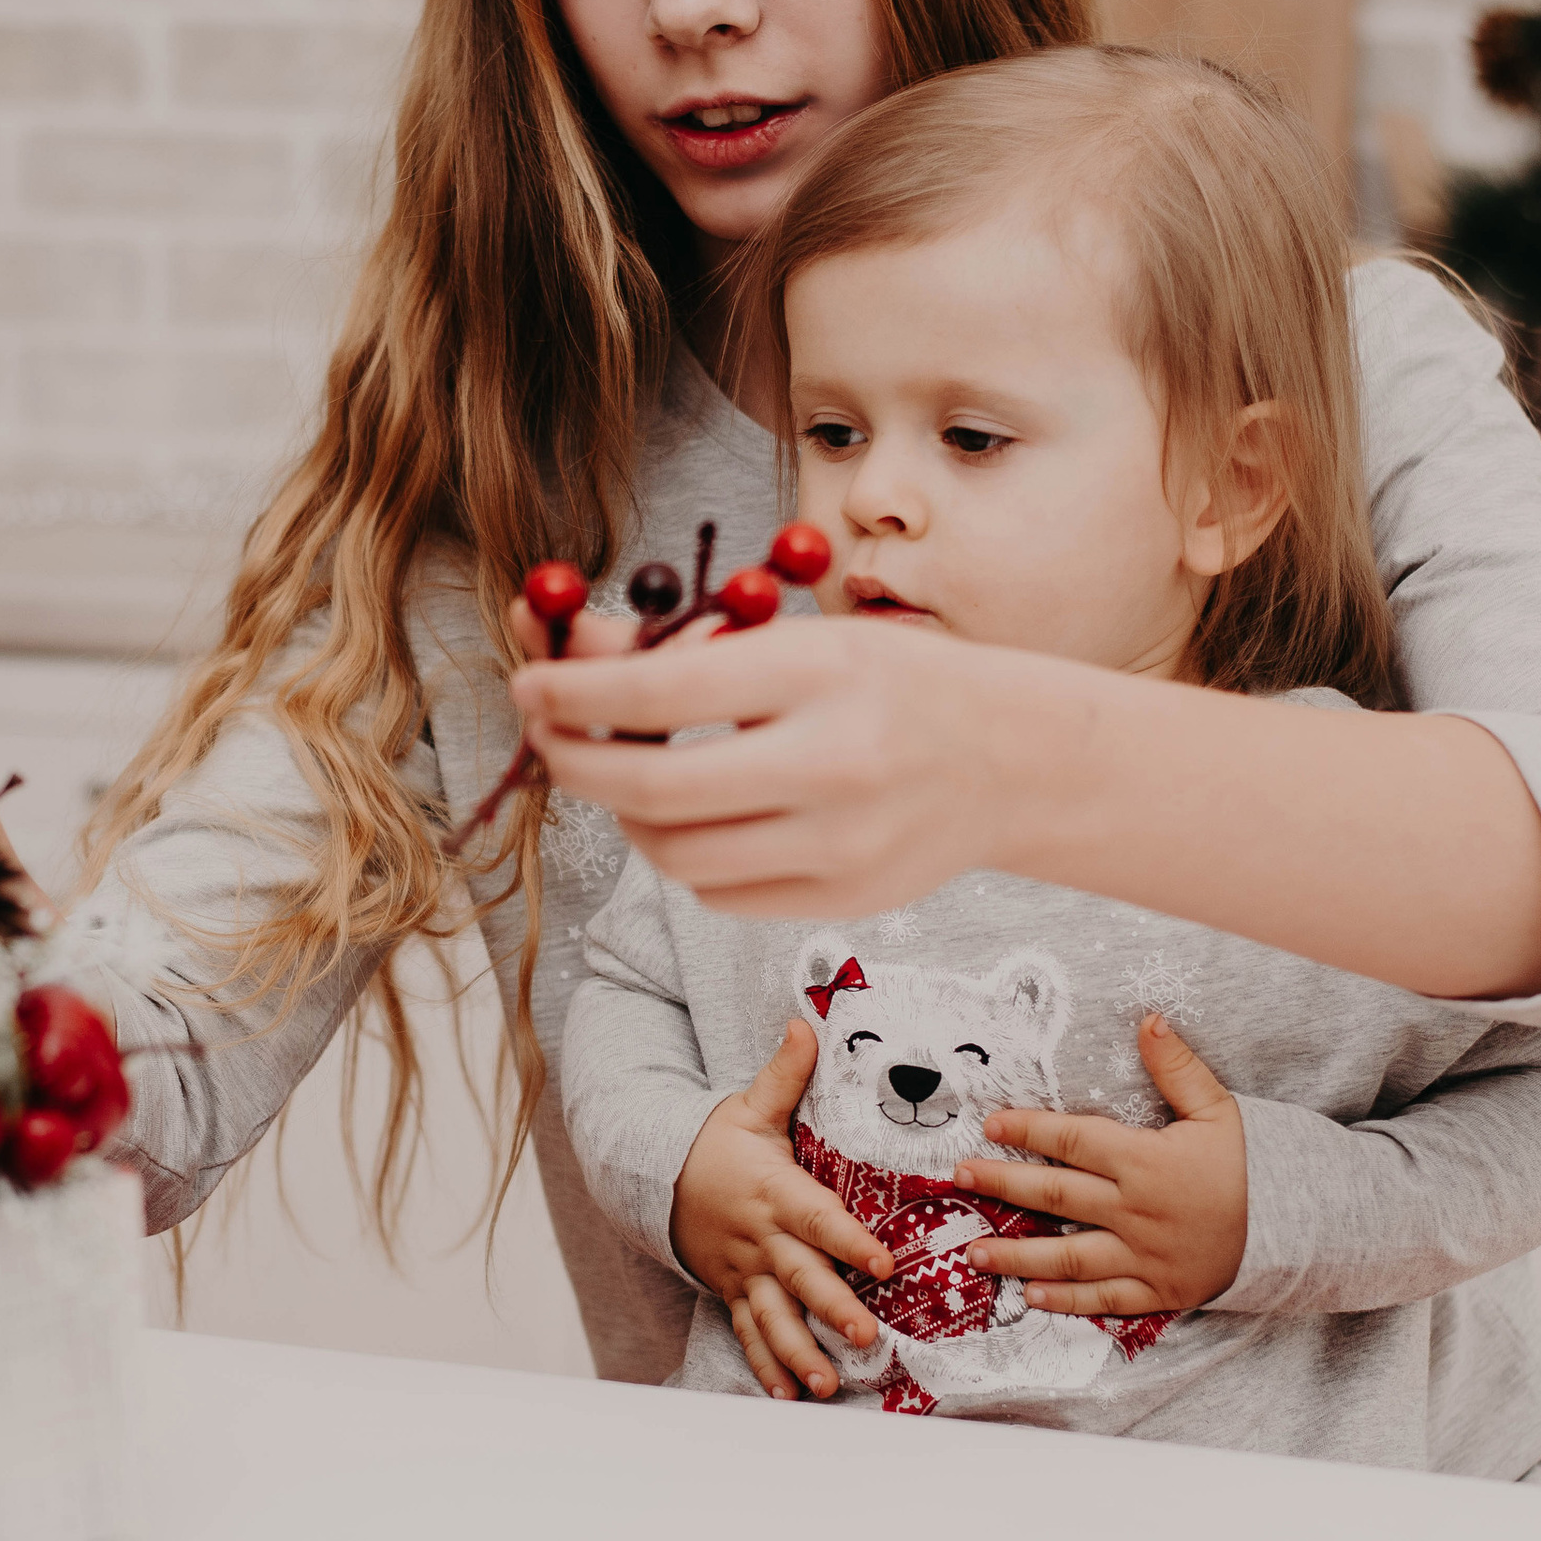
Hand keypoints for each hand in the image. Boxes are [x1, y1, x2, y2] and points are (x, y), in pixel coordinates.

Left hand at [510, 613, 1024, 919]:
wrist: (1011, 760)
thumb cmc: (893, 684)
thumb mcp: (797, 640)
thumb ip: (679, 650)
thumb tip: (562, 647)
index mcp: (821, 674)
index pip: (660, 694)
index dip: (573, 694)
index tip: (529, 685)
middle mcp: (833, 764)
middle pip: (653, 791)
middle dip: (576, 766)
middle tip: (551, 741)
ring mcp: (840, 844)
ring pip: (676, 854)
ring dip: (629, 816)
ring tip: (639, 776)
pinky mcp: (841, 899)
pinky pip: (717, 893)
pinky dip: (688, 856)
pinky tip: (705, 819)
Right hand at [669, 1021, 893, 1402]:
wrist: (657, 1178)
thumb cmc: (717, 1144)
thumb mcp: (748, 1107)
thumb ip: (786, 1074)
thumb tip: (808, 1023)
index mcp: (775, 1193)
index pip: (818, 1219)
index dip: (849, 1240)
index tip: (883, 1262)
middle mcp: (762, 1240)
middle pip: (802, 1277)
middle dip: (832, 1309)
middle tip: (866, 1335)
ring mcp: (746, 1273)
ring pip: (774, 1317)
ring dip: (799, 1353)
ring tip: (826, 1384)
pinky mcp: (736, 1293)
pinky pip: (750, 1334)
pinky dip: (768, 1366)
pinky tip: (792, 1396)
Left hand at [958, 1015, 1246, 1315]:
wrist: (1292, 1228)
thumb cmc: (1246, 1165)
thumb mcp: (1219, 1109)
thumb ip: (1177, 1067)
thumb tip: (1148, 1019)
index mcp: (1147, 1161)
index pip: (1074, 1141)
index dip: (1029, 1130)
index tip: (991, 1124)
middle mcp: (1137, 1210)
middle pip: (1056, 1195)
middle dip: (1003, 1184)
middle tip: (961, 1177)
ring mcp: (1144, 1255)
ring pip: (1068, 1255)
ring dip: (1016, 1254)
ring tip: (973, 1251)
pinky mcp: (1156, 1291)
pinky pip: (1102, 1299)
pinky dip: (1065, 1300)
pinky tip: (1030, 1295)